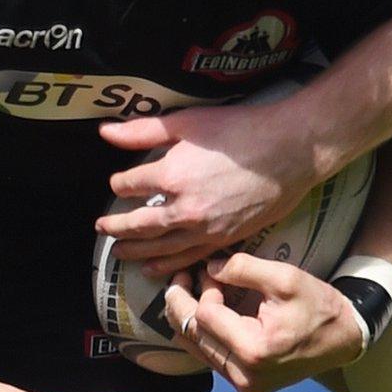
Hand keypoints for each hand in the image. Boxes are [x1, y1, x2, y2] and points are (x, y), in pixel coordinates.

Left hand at [96, 99, 318, 273]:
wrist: (289, 151)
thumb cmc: (240, 130)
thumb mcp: (187, 122)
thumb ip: (143, 131)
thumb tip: (105, 133)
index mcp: (172, 175)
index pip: (130, 186)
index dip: (119, 183)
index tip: (117, 183)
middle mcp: (185, 208)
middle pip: (140, 224)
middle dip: (117, 227)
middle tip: (102, 229)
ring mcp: (206, 229)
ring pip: (161, 247)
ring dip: (136, 250)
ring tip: (119, 253)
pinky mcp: (226, 239)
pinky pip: (189, 258)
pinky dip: (168, 265)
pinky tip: (155, 269)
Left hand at [161, 254, 366, 391]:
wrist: (342, 338)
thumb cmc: (317, 306)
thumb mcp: (285, 277)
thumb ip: (243, 268)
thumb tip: (208, 267)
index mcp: (254, 350)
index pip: (206, 315)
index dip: (204, 288)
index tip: (210, 269)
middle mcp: (244, 375)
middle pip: (194, 334)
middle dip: (182, 302)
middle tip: (181, 276)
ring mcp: (243, 384)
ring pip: (196, 348)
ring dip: (188, 317)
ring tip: (188, 289)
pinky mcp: (244, 385)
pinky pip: (209, 357)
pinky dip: (202, 332)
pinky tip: (203, 310)